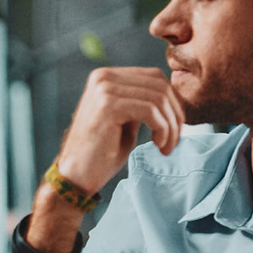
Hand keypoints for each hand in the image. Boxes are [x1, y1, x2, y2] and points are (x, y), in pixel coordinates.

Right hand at [54, 67, 185, 193]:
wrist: (76, 176)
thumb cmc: (101, 153)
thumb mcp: (125, 121)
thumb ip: (141, 103)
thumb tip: (172, 97)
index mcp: (106, 76)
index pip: (154, 77)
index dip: (174, 101)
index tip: (176, 126)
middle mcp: (103, 77)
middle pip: (160, 85)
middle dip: (176, 114)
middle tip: (174, 140)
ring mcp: (104, 90)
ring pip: (158, 99)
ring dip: (171, 125)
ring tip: (166, 146)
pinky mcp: (108, 106)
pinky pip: (150, 111)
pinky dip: (162, 129)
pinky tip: (157, 145)